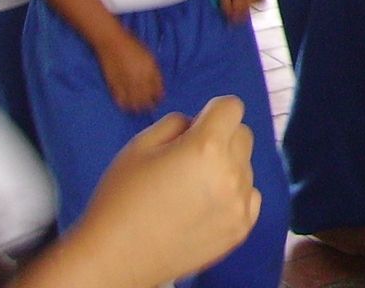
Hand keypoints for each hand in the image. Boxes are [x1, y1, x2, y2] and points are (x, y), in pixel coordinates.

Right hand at [61, 98, 260, 287]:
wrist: (114, 259)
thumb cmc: (121, 199)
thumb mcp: (140, 145)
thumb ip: (177, 123)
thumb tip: (199, 123)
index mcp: (206, 147)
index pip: (232, 107)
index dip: (212, 112)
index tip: (197, 126)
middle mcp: (231, 173)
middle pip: (242, 135)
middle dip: (221, 137)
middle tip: (189, 159)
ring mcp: (239, 203)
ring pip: (245, 166)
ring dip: (227, 168)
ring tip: (191, 190)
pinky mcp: (241, 228)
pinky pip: (250, 196)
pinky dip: (234, 195)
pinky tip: (204, 207)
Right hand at [96, 29, 164, 112]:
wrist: (112, 42)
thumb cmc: (133, 46)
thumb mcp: (149, 57)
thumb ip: (154, 72)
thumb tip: (158, 86)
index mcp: (150, 70)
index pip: (157, 89)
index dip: (159, 97)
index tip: (159, 101)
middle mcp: (139, 78)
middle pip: (146, 98)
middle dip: (149, 105)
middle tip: (150, 109)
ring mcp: (126, 82)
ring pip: (134, 102)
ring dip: (138, 107)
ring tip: (139, 110)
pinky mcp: (114, 84)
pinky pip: (120, 99)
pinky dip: (124, 105)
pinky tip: (127, 107)